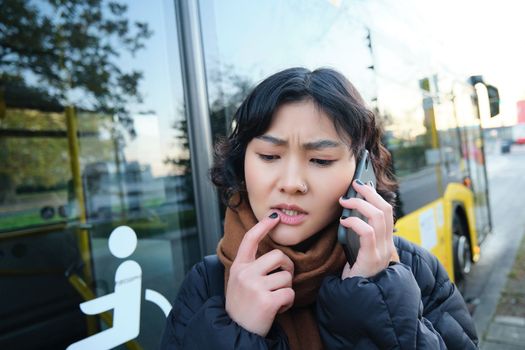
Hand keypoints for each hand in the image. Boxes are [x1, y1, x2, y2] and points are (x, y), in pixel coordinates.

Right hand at [225, 212, 294, 336]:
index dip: (263, 226)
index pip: (250, 240)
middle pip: (279, 256)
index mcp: (238, 267)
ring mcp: (255, 287)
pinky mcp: (266, 301)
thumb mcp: (239, 283)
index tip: (274, 218)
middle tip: (282, 280)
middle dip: (287, 268)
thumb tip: (273, 254)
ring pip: (287, 277)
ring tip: (274, 300)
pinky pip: (290, 293)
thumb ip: (251, 268)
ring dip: (286, 290)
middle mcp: (245, 274)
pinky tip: (277, 309)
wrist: (236, 333)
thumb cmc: (243, 308)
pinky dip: (288, 302)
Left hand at [339, 180, 398, 278]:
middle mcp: (388, 245)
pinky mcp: (372, 258)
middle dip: (370, 193)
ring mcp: (382, 252)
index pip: (387, 212)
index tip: (362, 185)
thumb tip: (348, 214)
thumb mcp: (358, 251)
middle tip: (354, 185)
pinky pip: (367, 232)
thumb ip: (358, 236)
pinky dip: (355, 222)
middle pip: (386, 209)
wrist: (358, 300)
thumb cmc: (355, 275)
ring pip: (378, 216)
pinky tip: (344, 220)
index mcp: (385, 242)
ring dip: (360, 204)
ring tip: (345, 201)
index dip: (376, 196)